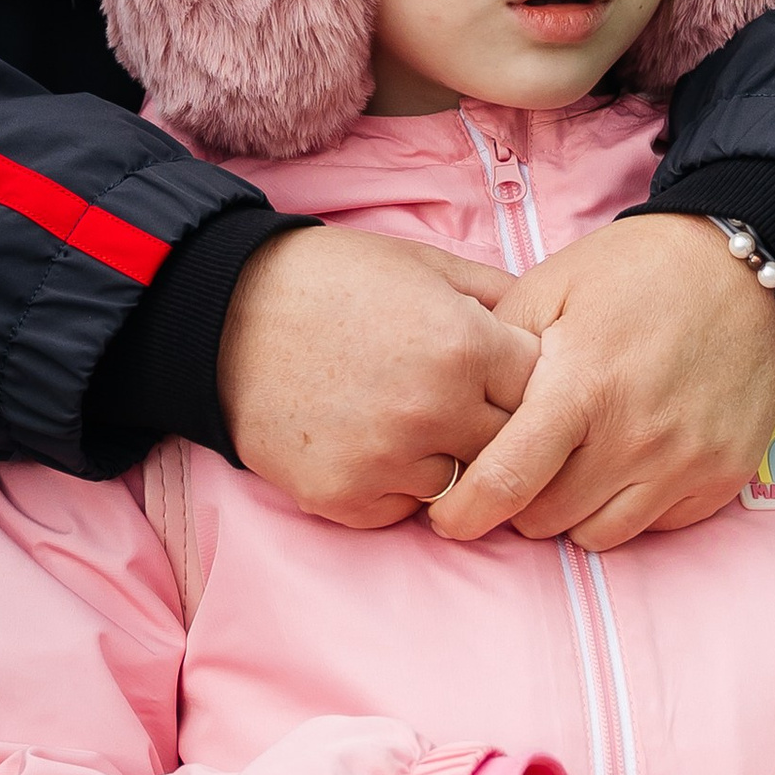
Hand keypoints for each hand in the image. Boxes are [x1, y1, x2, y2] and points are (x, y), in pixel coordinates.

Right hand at [219, 227, 541, 529]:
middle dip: (496, 426)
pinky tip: (370, 442)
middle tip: (462, 402)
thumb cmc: (330, 280)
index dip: (528, 381)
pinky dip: (397, 484)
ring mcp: (388, 461)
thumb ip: (497, 294)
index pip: (544, 391)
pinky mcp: (345, 499)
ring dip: (447, 459)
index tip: (504, 373)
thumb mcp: (423, 265)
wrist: (224, 315)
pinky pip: (404, 508)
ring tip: (410, 419)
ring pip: (461, 485)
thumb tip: (550, 325)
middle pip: (511, 448)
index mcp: (465, 346)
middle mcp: (434, 410)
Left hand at [428, 212, 774, 551]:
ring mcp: (686, 462)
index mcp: (582, 387)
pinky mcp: (723, 475)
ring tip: (574, 463)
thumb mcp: (550, 286)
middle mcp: (636, 436)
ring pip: (599, 535)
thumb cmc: (635, 272)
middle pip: (547, 518)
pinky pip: (655, 525)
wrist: (741, 269)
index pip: (508, 481)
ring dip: (573, 510)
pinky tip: (625, 461)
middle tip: (522, 463)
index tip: (448, 515)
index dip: (466, 510)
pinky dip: (630, 505)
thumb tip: (455, 407)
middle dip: (520, 499)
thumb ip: (496, 348)